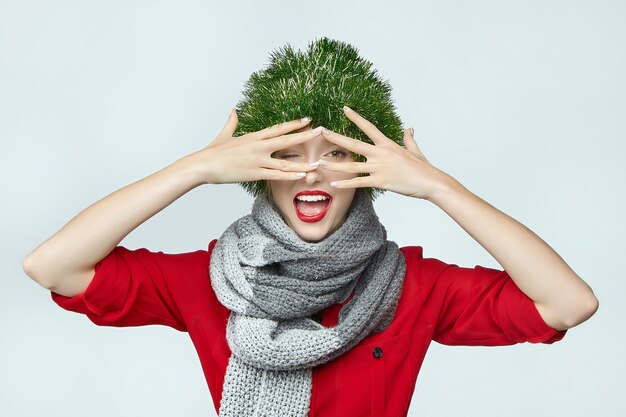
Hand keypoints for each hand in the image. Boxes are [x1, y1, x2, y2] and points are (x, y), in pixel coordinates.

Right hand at [193, 109, 323, 184]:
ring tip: (317, 163)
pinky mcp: (254, 174)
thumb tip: (232, 110)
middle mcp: (258, 146)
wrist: (203, 165)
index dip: (294, 124)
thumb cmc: (213, 152)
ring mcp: (257, 160)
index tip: (307, 120)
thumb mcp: (225, 134)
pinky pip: (276, 176)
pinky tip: (302, 176)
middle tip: (321, 131)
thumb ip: (232, 122)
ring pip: (285, 162)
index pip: (278, 128)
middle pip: (287, 140)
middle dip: (305, 136)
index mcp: (253, 136)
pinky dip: (290, 176)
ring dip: (303, 163)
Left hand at [318, 106, 454, 199]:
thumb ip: (408, 139)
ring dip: (334, 164)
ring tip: (319, 162)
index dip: (355, 117)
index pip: (368, 127)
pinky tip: (333, 184)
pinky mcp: (380, 181)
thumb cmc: (423, 168)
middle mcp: (381, 154)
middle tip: (321, 131)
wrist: (430, 182)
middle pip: (353, 143)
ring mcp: (379, 167)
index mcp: (387, 144)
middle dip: (336, 138)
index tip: (344, 109)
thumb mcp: (415, 150)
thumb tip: (409, 128)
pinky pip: (358, 182)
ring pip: (351, 165)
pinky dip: (345, 184)